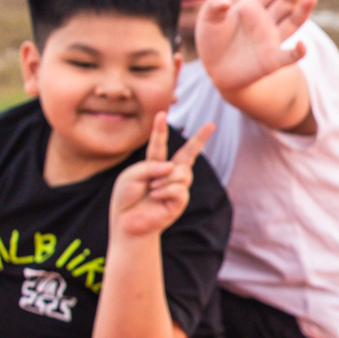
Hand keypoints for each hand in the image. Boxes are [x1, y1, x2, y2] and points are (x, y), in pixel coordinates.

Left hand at [109, 114, 211, 241]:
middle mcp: (168, 174)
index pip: (160, 144)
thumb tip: (172, 167)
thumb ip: (150, 166)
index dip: (160, 129)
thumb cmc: (126, 199)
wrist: (127, 223)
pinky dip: (164, 191)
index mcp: (154, 165)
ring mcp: (176, 187)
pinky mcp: (179, 201)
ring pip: (180, 172)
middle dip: (200, 138)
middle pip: (187, 154)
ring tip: (151, 190)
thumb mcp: (131, 175)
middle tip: (212, 124)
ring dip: (163, 180)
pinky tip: (155, 198)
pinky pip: (178, 188)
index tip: (162, 113)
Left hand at [193, 0, 315, 99]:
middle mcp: (267, 20)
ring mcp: (272, 39)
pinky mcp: (272, 60)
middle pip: (287, 0)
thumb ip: (213, 4)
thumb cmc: (211, 39)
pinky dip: (298, 52)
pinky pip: (289, 56)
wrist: (213, 68)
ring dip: (303, 10)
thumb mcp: (207, 18)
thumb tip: (226, 2)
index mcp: (254, 6)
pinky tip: (302, 46)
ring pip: (294, 22)